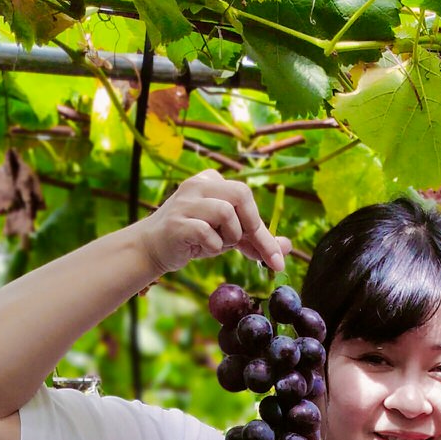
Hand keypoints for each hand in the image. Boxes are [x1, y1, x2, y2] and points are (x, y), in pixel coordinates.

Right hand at [134, 169, 289, 279]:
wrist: (153, 248)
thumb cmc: (194, 238)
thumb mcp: (228, 236)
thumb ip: (255, 238)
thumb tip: (287, 247)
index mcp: (211, 181)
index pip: (246, 195)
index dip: (263, 228)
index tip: (275, 258)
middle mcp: (198, 185)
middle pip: (241, 193)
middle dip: (253, 227)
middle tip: (248, 248)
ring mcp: (185, 202)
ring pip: (226, 212)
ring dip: (230, 236)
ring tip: (218, 244)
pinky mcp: (177, 222)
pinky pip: (207, 232)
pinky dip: (213, 246)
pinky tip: (203, 248)